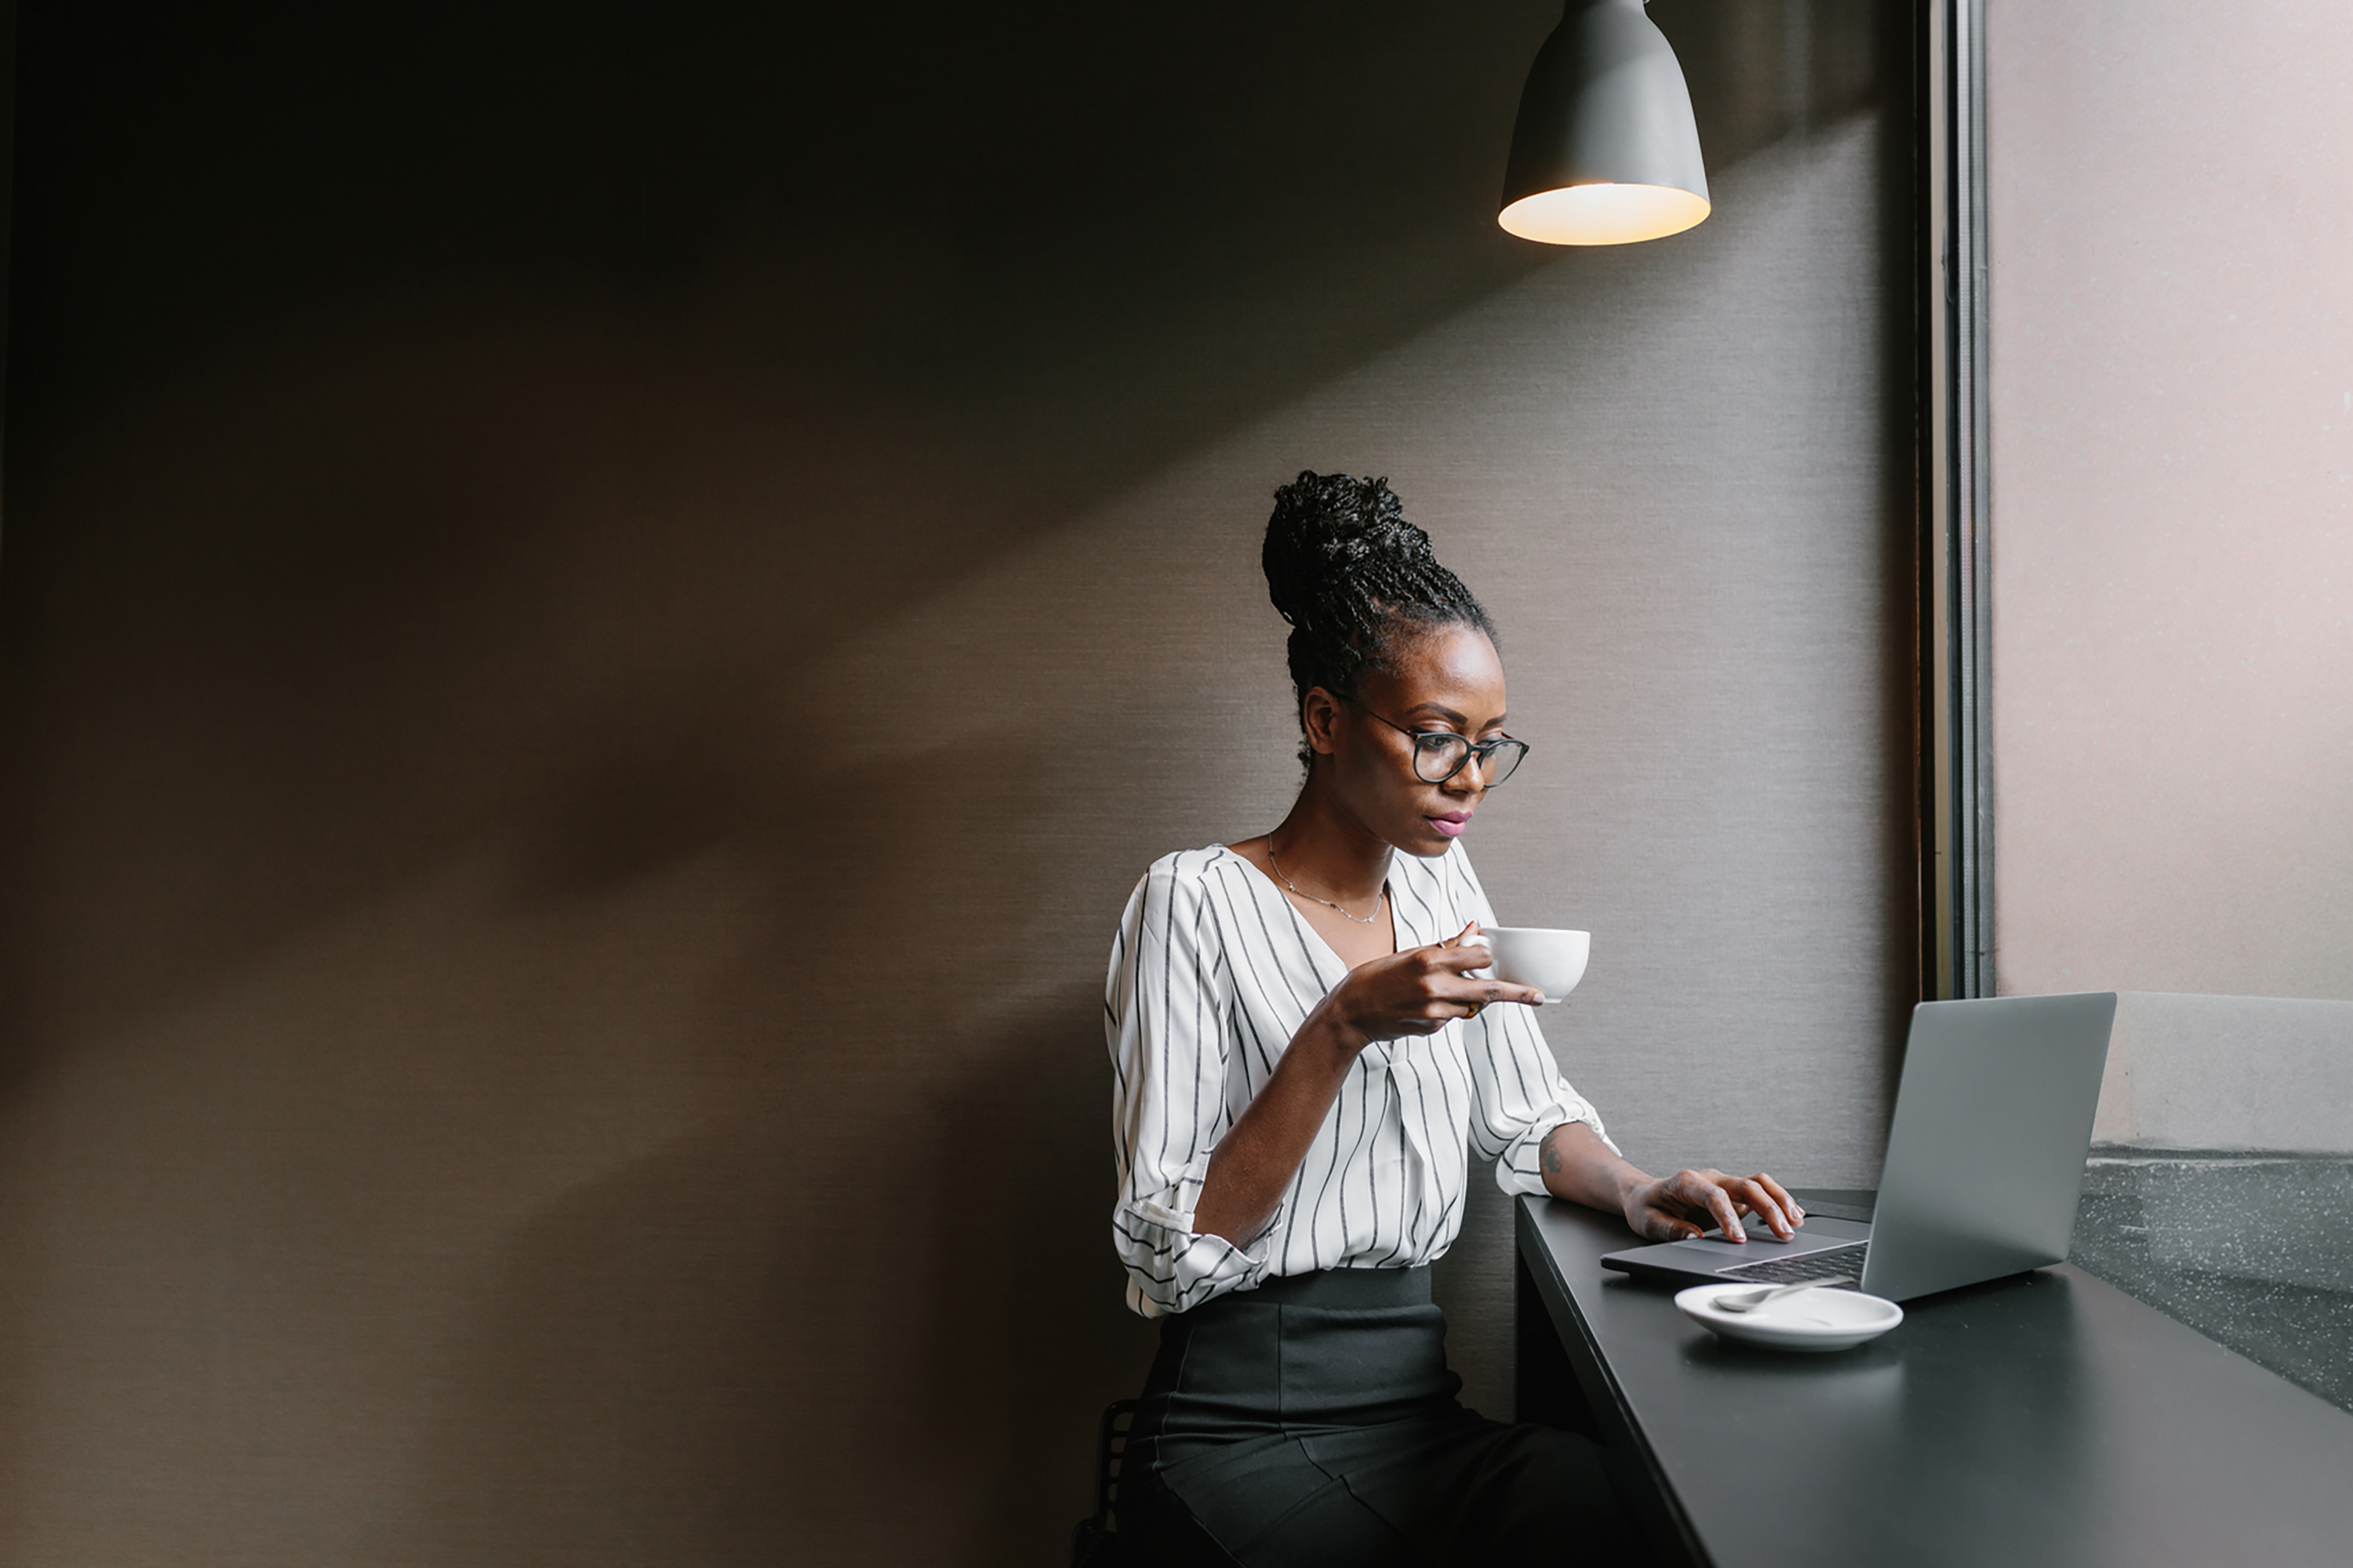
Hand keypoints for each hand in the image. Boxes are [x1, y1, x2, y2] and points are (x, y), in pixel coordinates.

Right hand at [1323, 922, 1544, 1046]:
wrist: (1350, 1013)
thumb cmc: (1375, 977)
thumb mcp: (1408, 953)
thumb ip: (1446, 945)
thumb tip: (1474, 928)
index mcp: (1429, 961)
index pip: (1479, 956)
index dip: (1485, 955)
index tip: (1486, 955)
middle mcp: (1435, 987)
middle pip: (1489, 990)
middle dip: (1518, 994)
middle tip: (1540, 997)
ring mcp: (1434, 1012)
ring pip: (1472, 1006)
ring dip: (1471, 998)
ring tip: (1444, 991)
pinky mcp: (1432, 1028)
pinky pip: (1452, 1017)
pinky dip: (1448, 1010)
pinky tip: (1423, 1006)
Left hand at [1622, 1168, 1804, 1243]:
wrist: (1645, 1194)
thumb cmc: (1646, 1206)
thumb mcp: (1648, 1221)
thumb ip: (1670, 1229)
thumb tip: (1694, 1238)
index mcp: (1686, 1181)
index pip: (1713, 1195)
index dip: (1728, 1217)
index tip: (1739, 1239)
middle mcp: (1709, 1177)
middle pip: (1745, 1186)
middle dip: (1767, 1208)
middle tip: (1783, 1233)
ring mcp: (1724, 1183)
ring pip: (1758, 1183)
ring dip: (1779, 1200)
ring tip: (1796, 1222)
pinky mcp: (1733, 1192)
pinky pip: (1760, 1191)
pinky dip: (1778, 1200)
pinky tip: (1793, 1214)